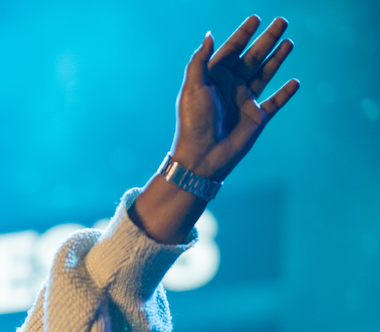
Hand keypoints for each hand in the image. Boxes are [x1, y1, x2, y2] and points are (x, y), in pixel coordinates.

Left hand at [131, 16, 298, 244]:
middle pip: (252, 57)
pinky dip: (285, 93)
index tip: (256, 18)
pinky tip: (295, 82)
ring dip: (277, 58)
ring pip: (265, 74)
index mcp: (214, 78)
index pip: (232, 50)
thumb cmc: (194, 122)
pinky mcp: (257, 117)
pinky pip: (275, 102)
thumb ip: (200, 61)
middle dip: (266, 39)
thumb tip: (209, 35)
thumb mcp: (193, 88)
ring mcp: (245, 101)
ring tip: (289, 41)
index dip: (243, 34)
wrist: (202, 156)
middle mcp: (231, 87)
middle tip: (282, 21)